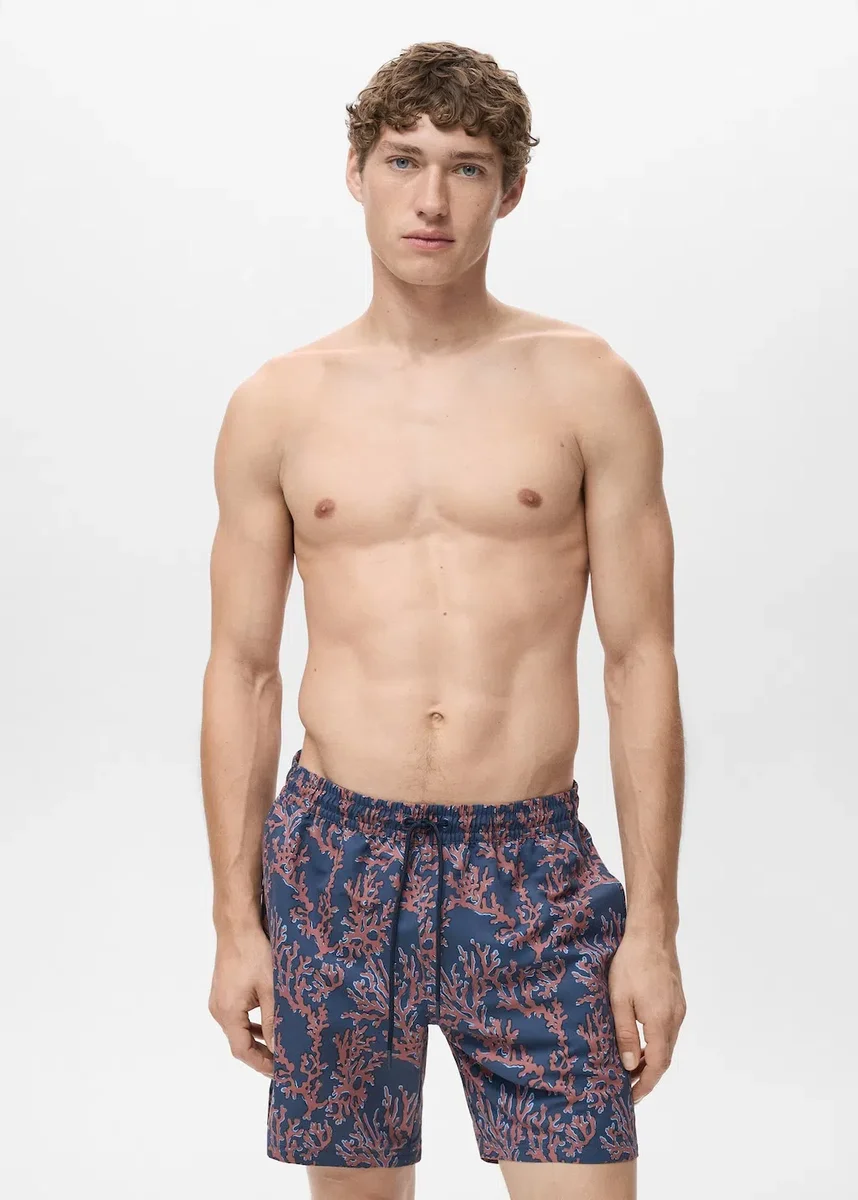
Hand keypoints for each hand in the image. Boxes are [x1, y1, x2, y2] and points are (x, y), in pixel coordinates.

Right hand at [208, 925, 274, 1076]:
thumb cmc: (254, 953)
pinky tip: (267, 1023)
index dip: (261, 1064)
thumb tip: (278, 1048)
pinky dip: (252, 1024)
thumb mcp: (270, 989)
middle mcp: (218, 1010)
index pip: (243, 1051)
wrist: (237, 925)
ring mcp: (219, 1000)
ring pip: (238, 1029)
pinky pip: (237, 1016)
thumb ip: (273, 1021)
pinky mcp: (223, 991)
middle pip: (239, 1043)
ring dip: (257, 1039)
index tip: (280, 1070)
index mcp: (228, 1013)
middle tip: (284, 1061)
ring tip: (278, 1046)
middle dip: (261, 1054)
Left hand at [608, 929, 685, 1103]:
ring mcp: (679, 1009)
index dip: (646, 1084)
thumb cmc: (630, 964)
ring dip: (652, 1058)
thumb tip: (630, 1066)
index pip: (657, 1066)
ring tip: (631, 1065)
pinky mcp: (678, 1000)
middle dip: (648, 1075)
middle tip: (628, 1085)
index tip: (632, 1097)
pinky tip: (642, 1040)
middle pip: (665, 1058)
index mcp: (660, 1022)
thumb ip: (626, 1034)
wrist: (652, 934)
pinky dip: (657, 1042)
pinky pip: (669, 1030)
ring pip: (668, 1044)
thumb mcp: (619, 999)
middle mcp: (675, 1019)